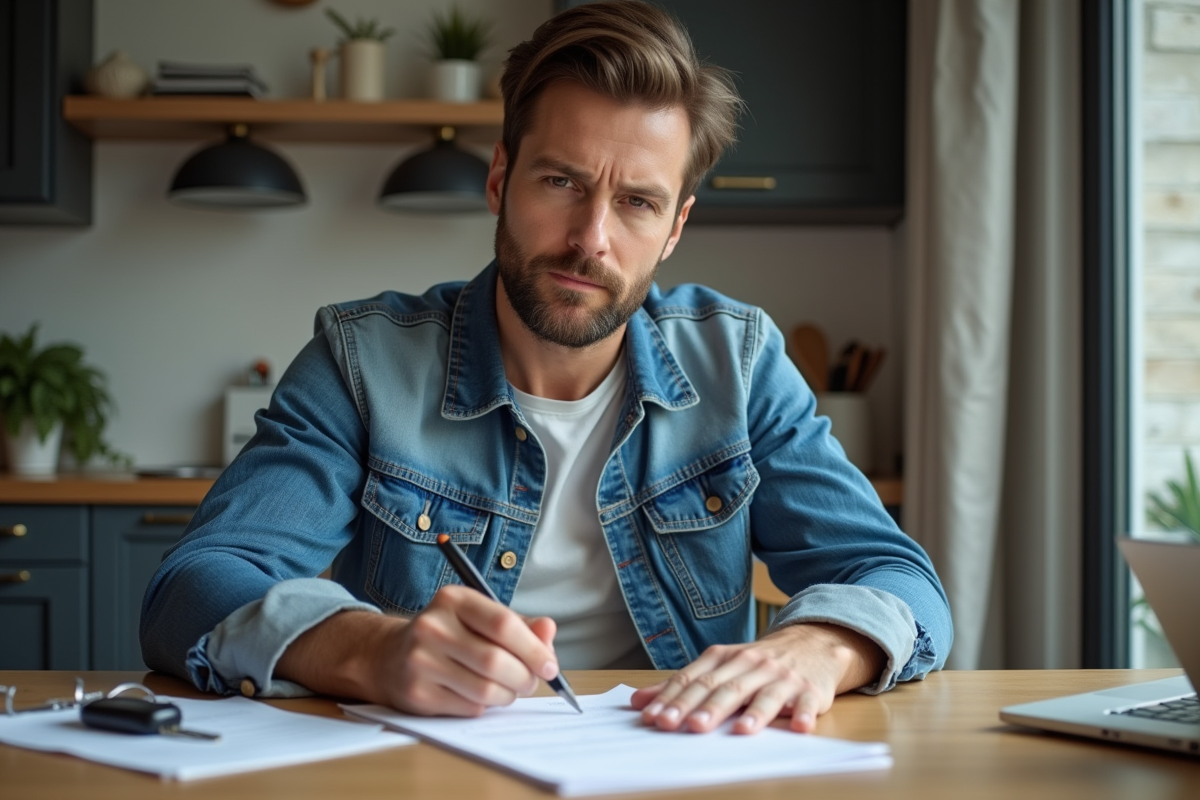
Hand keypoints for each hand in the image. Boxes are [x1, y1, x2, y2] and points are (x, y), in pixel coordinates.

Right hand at [275, 585, 559, 716]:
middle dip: (525, 677)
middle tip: (532, 682)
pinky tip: (480, 695)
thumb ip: (519, 624)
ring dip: (508, 695)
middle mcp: (432, 626)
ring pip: (486, 689)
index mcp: (453, 599)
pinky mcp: (417, 694)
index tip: (550, 665)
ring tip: (508, 689)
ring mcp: (421, 661)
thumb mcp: (479, 618)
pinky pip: (470, 708)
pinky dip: (485, 706)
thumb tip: (548, 630)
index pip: (503, 624)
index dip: (534, 648)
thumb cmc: (448, 635)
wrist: (388, 656)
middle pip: (496, 661)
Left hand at [630, 623, 885, 734]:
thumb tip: (638, 701)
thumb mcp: (719, 666)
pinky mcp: (809, 691)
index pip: (693, 679)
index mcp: (725, 658)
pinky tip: (796, 726)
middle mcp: (751, 664)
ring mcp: (781, 677)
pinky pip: (805, 704)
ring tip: (737, 730)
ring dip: (751, 713)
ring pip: (763, 695)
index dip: (672, 699)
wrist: (813, 643)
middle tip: (685, 725)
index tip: (653, 718)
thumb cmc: (757, 662)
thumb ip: (681, 685)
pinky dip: (801, 714)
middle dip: (703, 707)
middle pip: (724, 688)